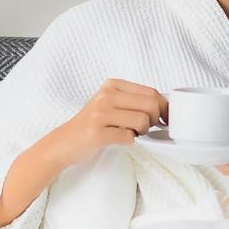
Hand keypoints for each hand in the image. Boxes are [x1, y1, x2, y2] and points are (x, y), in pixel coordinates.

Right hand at [51, 79, 168, 169]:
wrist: (63, 142)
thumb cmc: (92, 124)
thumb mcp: (110, 103)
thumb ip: (133, 100)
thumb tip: (164, 105)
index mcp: (112, 85)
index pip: (151, 91)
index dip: (164, 107)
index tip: (165, 118)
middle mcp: (106, 96)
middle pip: (151, 104)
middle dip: (154, 120)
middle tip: (144, 127)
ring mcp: (100, 114)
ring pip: (142, 121)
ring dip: (142, 132)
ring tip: (131, 133)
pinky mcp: (97, 133)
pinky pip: (129, 138)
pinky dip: (130, 142)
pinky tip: (119, 139)